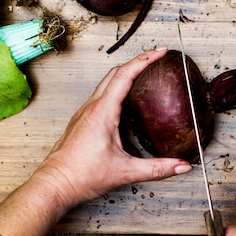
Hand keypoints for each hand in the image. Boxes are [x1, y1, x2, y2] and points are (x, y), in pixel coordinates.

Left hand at [33, 47, 192, 210]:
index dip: (144, 60)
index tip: (159, 52)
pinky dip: (115, 86)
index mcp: (103, 112)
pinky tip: (124, 96)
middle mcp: (92, 107)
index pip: (125, 75)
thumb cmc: (81, 175)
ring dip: (125, 72)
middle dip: (137, 60)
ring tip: (142, 71)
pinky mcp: (82, 119)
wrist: (55, 183)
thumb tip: (180, 166)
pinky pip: (100, 94)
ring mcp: (85, 111)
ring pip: (106, 81)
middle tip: (156, 56)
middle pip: (116, 72)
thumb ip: (157, 168)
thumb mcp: (125, 172)